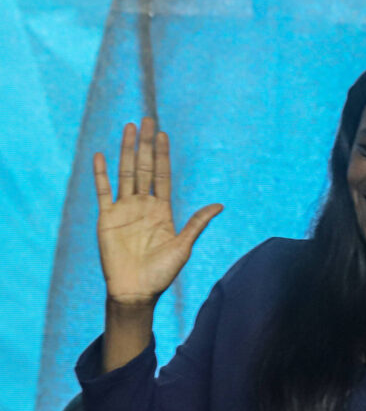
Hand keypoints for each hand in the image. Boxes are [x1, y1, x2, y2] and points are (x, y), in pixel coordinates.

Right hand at [94, 118, 222, 307]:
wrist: (136, 290)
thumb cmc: (162, 272)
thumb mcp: (184, 245)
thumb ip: (197, 222)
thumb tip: (220, 205)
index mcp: (162, 210)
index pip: (163, 175)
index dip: (164, 155)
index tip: (163, 134)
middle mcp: (143, 205)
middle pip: (144, 167)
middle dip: (146, 144)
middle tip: (147, 120)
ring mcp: (124, 210)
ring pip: (125, 173)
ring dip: (126, 151)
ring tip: (128, 128)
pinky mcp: (106, 218)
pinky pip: (103, 191)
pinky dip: (101, 173)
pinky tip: (100, 155)